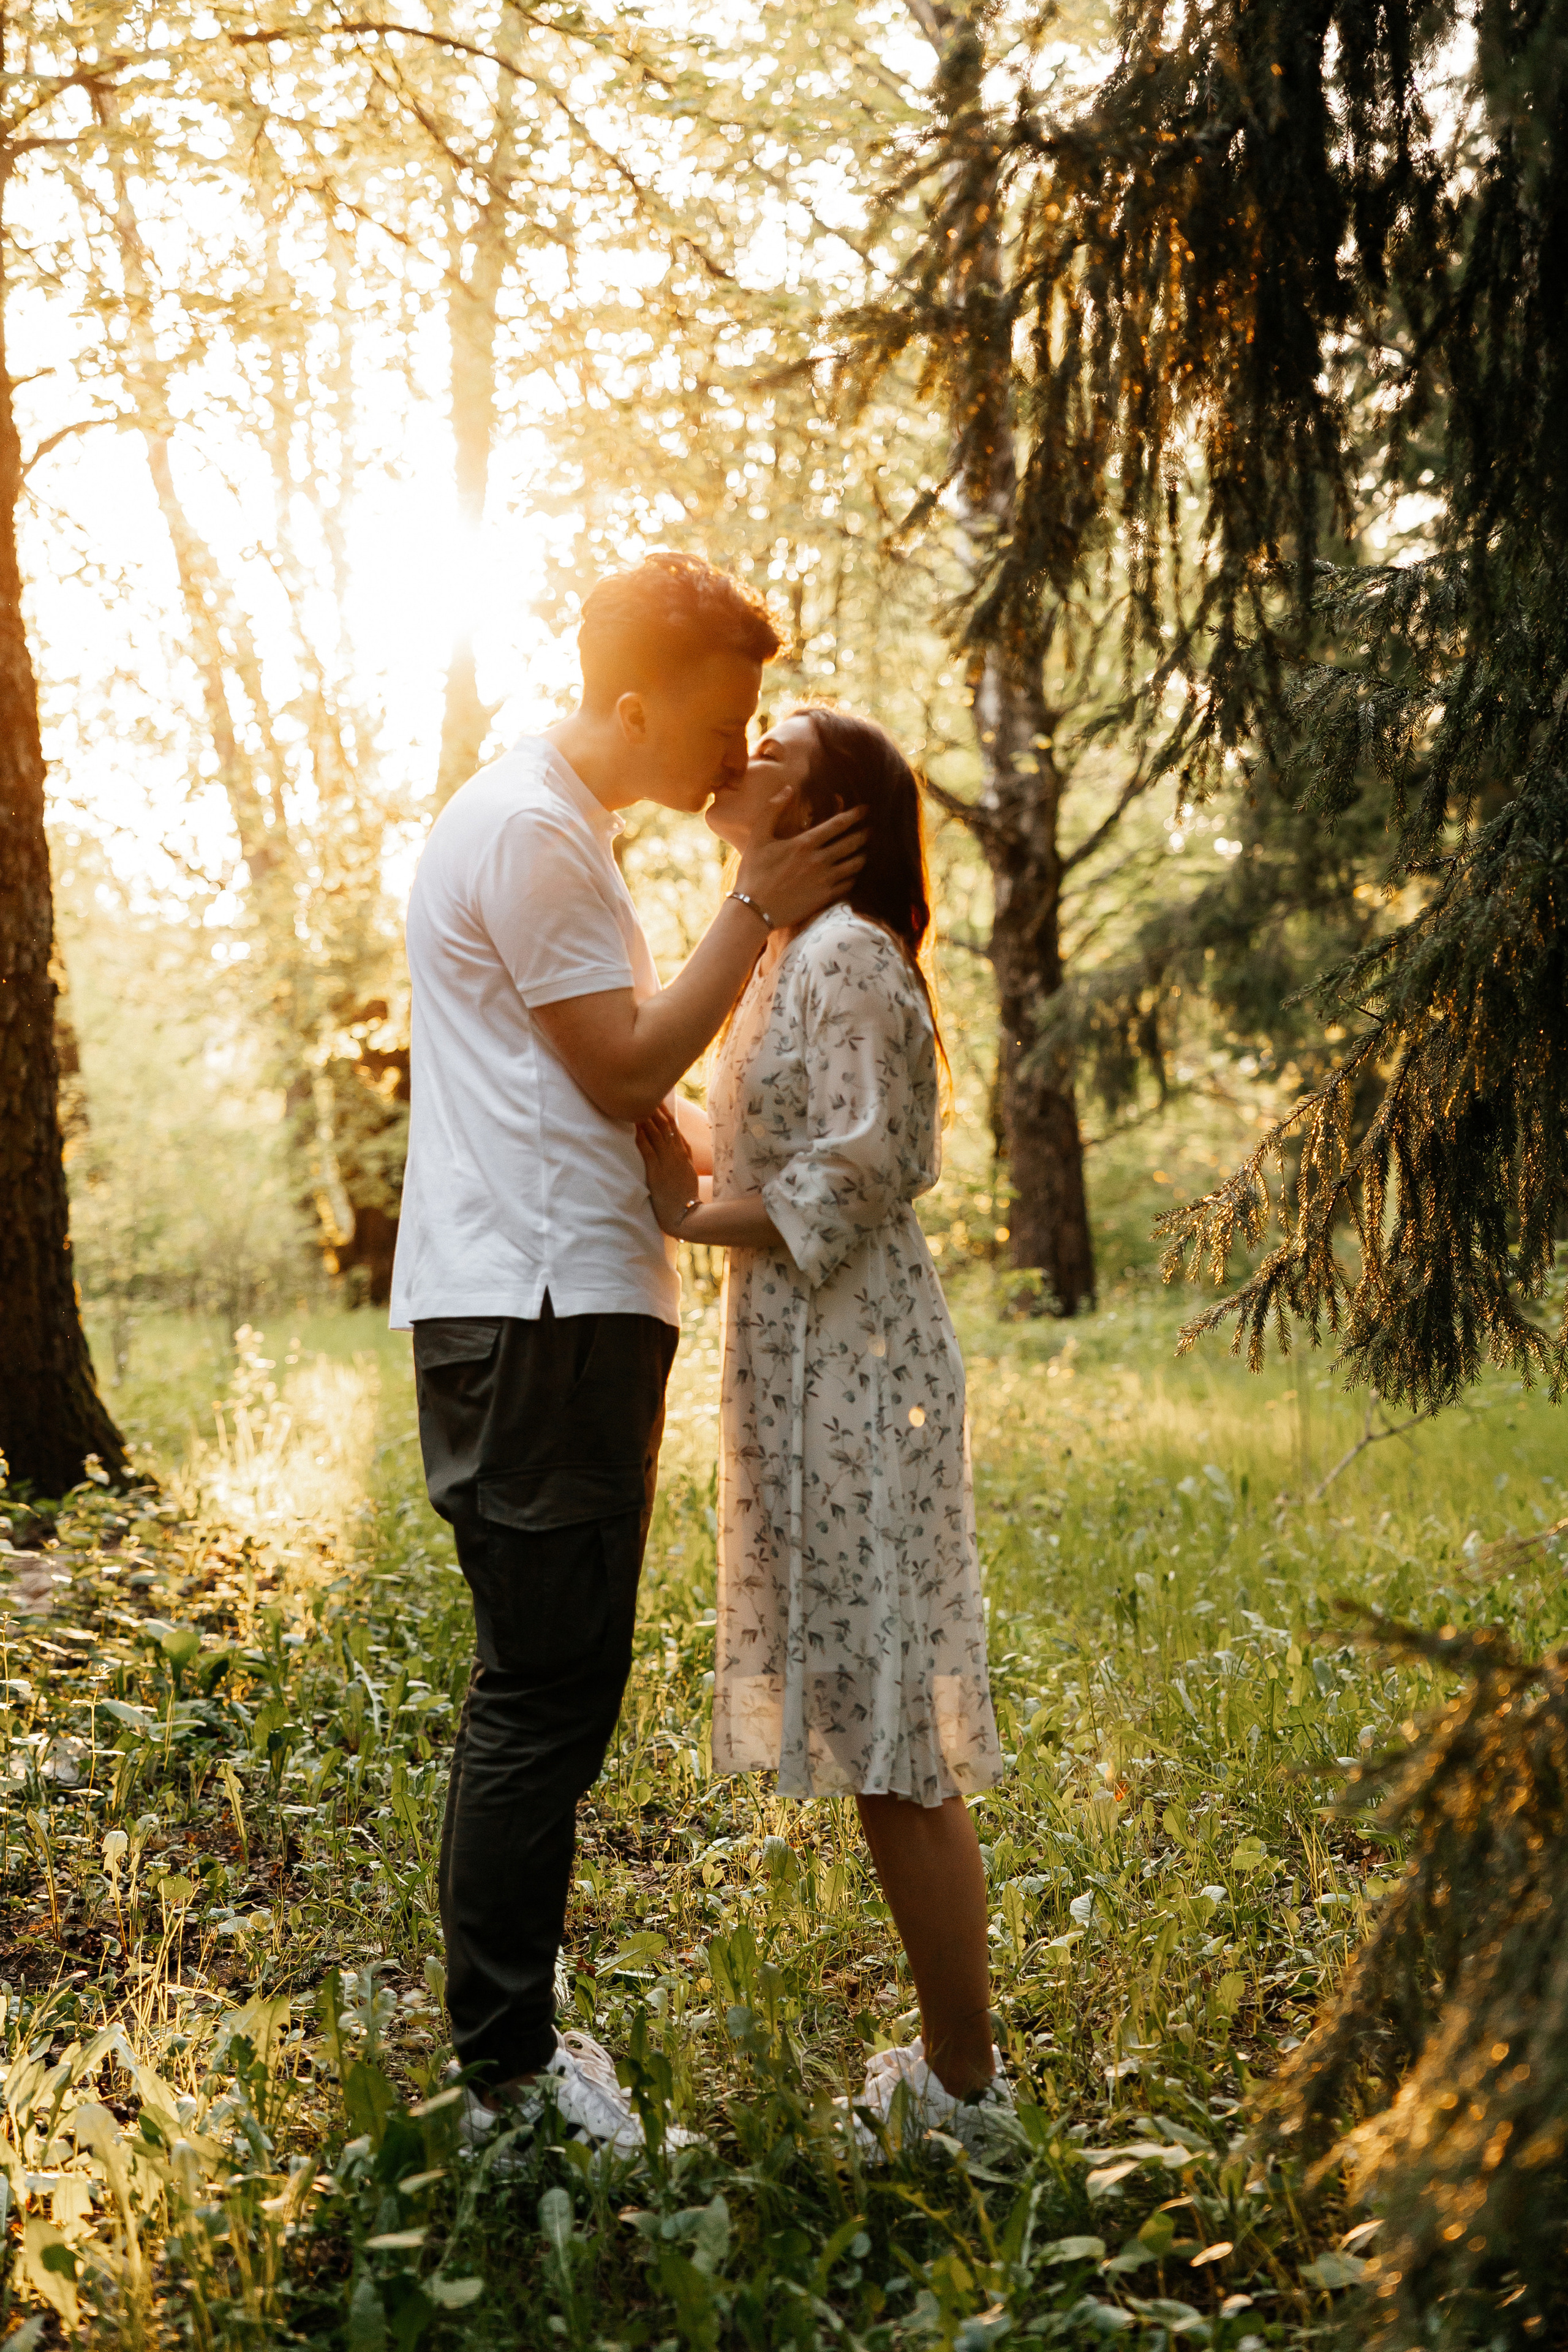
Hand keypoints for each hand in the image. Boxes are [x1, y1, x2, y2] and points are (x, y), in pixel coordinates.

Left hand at [635, 1103, 702, 1233]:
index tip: (656, 1099)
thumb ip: (683, 1155)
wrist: (687, 1215)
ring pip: (656, 1133)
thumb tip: (678, 1141)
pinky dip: (640, 1137)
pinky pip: (647, 1150)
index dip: (664, 1111)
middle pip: (664, 1125)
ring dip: (645, 1118)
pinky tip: (634, 1128)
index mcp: (683, 1153)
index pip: (673, 1126)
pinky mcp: (657, 1172)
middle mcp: (676, 1153)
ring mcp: (667, 1162)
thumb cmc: (686, 1195)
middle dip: (654, 1109)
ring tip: (636, 1104)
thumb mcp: (689, 1171)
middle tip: (643, 1094)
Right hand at [736, 789, 866, 927]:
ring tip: (866, 851)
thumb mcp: (757, 837)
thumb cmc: (753, 873)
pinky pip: (848, 885)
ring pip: (854, 865)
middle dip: (864, 834)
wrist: (754, 910)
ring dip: (863, 856)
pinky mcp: (824, 898)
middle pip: (851, 843)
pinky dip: (855, 877)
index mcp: (805, 843)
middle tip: (871, 829)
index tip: (864, 809)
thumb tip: (788, 789)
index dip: (854, 815)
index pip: (837, 825)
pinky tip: (854, 874)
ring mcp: (824, 880)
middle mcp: (819, 860)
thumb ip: (772, 809)